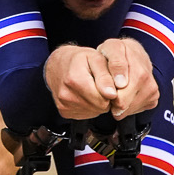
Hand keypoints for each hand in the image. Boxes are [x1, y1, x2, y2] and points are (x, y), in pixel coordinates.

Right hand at [43, 40, 159, 120]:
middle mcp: (67, 93)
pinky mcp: (63, 110)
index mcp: (76, 78)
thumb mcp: (97, 59)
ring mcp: (63, 103)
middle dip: (108, 99)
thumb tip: (112, 94)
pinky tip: (87, 96)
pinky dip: (90, 108)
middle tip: (106, 88)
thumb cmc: (81, 59)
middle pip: (100, 107)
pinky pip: (84, 115)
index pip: (106, 96)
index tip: (116, 88)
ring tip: (95, 90)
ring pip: (93, 113)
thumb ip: (107, 74)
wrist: (57, 64)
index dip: (115, 93)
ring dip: (99, 104)